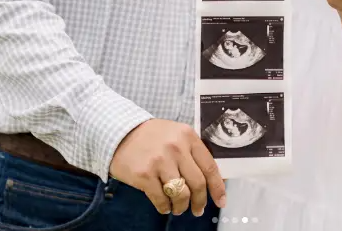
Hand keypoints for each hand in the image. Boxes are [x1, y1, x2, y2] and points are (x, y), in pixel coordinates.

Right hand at [110, 119, 225, 216]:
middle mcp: (176, 147)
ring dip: (182, 207)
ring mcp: (160, 161)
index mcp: (188, 136)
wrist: (120, 132)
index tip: (221, 200)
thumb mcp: (176, 134)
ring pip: (181, 195)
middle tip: (198, 209)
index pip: (210, 166)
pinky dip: (165, 207)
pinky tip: (164, 205)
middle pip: (198, 183)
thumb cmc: (151, 136)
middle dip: (200, 201)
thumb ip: (192, 152)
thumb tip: (211, 178)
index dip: (217, 187)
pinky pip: (161, 200)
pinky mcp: (144, 175)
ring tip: (179, 208)